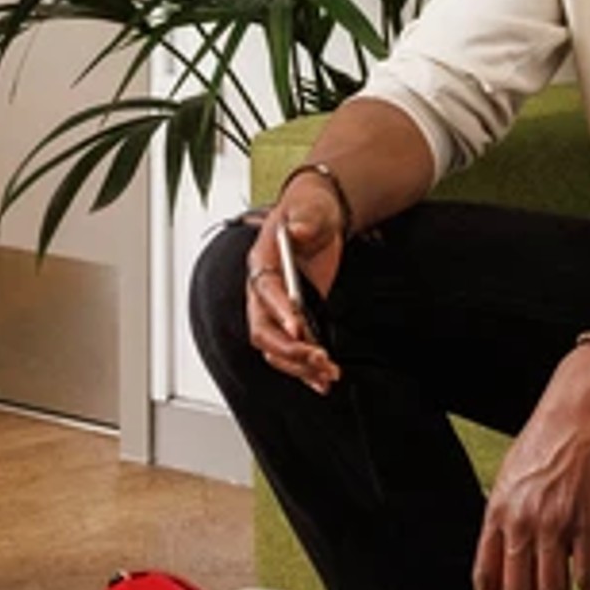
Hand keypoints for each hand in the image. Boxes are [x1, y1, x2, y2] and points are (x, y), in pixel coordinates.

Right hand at [241, 174, 348, 393]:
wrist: (320, 216)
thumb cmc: (311, 210)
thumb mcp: (311, 208)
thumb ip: (305, 218)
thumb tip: (299, 231)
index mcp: (261, 261)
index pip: (264, 291)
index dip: (278, 310)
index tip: (298, 328)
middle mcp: (262, 291)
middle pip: (263, 330)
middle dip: (288, 349)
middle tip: (318, 357)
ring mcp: (276, 310)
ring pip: (275, 349)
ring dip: (299, 365)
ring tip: (328, 374)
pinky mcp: (293, 321)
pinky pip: (291, 352)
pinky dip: (305, 370)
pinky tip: (323, 381)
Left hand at [473, 351, 589, 589]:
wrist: (587, 403)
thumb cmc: (555, 434)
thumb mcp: (517, 474)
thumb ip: (514, 513)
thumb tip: (517, 549)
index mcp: (498, 511)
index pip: (483, 577)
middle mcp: (521, 521)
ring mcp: (554, 523)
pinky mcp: (589, 520)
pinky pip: (589, 576)